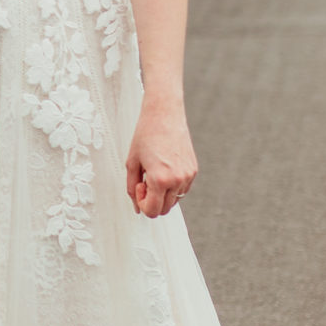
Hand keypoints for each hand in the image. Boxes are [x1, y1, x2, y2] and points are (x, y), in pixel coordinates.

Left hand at [126, 101, 196, 217]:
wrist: (164, 115)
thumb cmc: (145, 135)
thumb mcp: (131, 163)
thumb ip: (132, 188)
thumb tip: (137, 208)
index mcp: (160, 179)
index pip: (152, 211)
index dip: (142, 204)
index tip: (139, 186)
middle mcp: (177, 180)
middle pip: (164, 209)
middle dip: (152, 201)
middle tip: (144, 181)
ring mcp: (188, 176)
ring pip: (174, 200)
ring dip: (162, 194)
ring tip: (154, 173)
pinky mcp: (193, 170)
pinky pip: (182, 190)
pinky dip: (172, 186)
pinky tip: (164, 169)